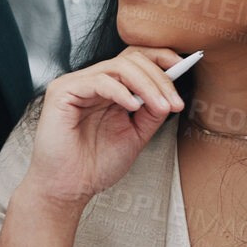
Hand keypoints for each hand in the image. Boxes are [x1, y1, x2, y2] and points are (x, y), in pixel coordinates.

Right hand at [20, 45, 185, 206]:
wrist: (69, 188)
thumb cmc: (95, 165)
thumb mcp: (135, 135)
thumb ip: (151, 112)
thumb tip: (170, 93)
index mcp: (108, 90)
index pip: (134, 60)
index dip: (159, 58)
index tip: (183, 66)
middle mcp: (92, 82)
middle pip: (130, 60)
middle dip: (159, 78)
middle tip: (174, 102)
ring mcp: (76, 84)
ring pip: (118, 66)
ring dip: (147, 85)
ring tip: (162, 107)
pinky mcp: (62, 91)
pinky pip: (99, 81)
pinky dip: (120, 91)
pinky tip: (133, 106)